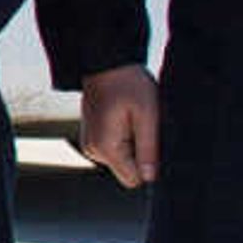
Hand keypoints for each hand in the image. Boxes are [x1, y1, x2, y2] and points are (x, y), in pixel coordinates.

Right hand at [75, 66, 160, 188]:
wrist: (106, 63)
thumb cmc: (128, 83)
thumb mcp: (147, 115)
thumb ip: (148, 149)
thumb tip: (150, 178)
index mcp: (106, 148)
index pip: (134, 179)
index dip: (148, 165)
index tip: (151, 141)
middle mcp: (94, 151)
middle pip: (128, 170)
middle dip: (140, 151)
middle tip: (142, 123)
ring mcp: (91, 145)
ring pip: (122, 159)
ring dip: (132, 143)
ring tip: (132, 117)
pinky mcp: (93, 138)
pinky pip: (116, 149)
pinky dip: (124, 137)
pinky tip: (124, 117)